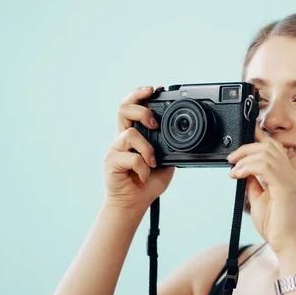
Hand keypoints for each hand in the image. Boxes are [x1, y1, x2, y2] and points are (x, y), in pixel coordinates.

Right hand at [103, 86, 173, 212]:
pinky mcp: (111, 163)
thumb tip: (185, 138)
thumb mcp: (165, 163)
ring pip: (130, 133)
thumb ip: (169, 148)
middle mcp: (122, 139)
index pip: (132, 107)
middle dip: (140, 107)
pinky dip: (143, 168)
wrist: (133, 204)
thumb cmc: (147, 183)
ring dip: (146, 148)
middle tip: (154, 122)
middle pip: (123, 109)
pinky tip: (144, 176)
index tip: (155, 90)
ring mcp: (115, 150)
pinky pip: (131, 158)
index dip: (140, 94)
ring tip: (152, 162)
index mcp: (134, 136)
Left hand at [226, 126, 295, 253]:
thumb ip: (253, 183)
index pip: (274, 147)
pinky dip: (248, 167)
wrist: (288, 244)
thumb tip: (242, 171)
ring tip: (233, 170)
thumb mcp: (258, 199)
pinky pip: (265, 167)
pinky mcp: (285, 188)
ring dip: (244, 158)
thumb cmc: (276, 226)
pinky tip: (238, 175)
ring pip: (266, 153)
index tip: (242, 137)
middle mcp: (291, 174)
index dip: (258, 137)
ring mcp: (290, 180)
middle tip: (231, 159)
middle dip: (246, 147)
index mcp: (286, 175)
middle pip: (269, 145)